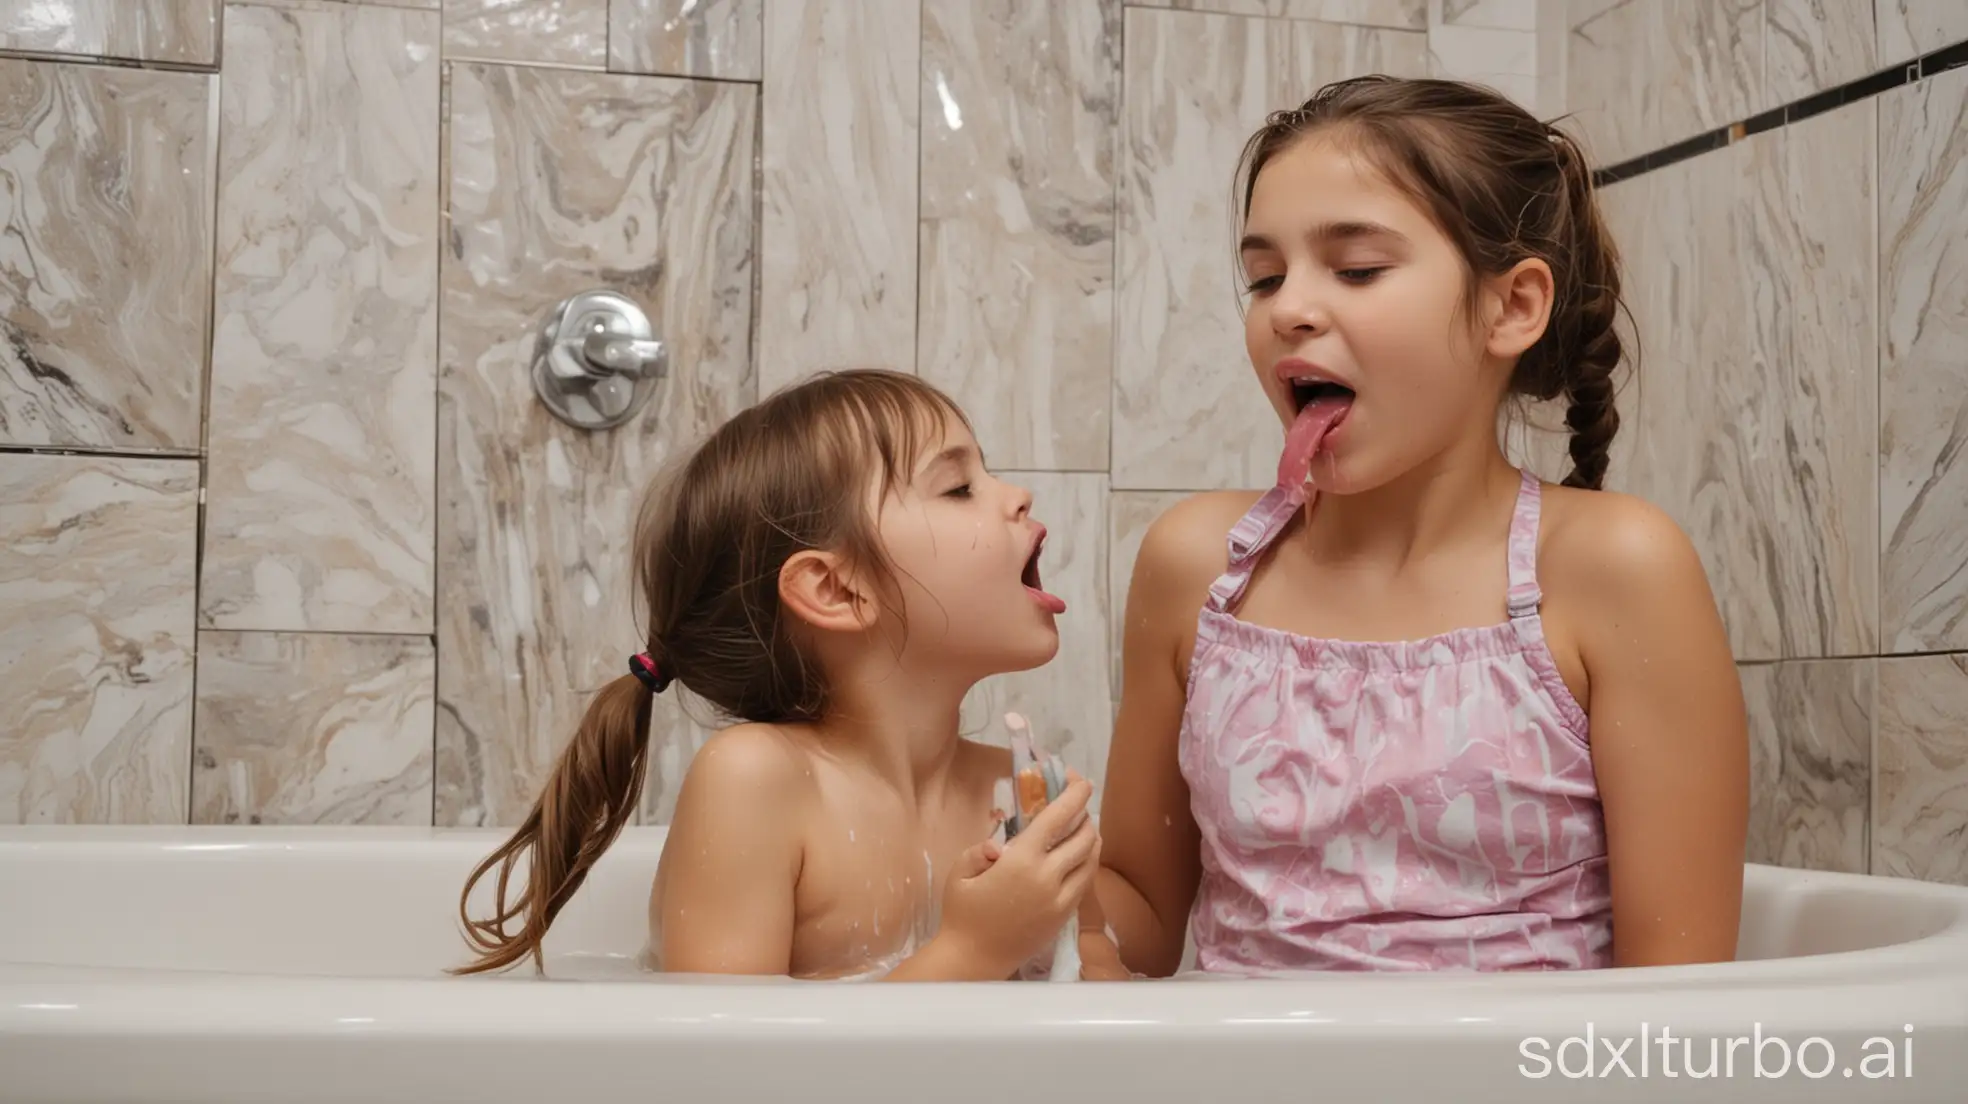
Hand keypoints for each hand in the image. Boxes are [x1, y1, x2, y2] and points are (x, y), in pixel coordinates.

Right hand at [937, 774, 1098, 977]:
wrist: (974, 958)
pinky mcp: (1065, 916)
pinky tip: (1076, 858)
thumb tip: (1001, 843)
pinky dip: (1087, 863)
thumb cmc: (961, 913)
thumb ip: (981, 849)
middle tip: (1075, 805)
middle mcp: (1049, 877)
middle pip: (1085, 837)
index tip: (1080, 780)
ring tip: (1081, 828)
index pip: (1059, 817)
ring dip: (1090, 839)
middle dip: (1085, 815)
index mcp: (1022, 861)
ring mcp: (1061, 899)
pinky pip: (1086, 882)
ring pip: (1091, 860)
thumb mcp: (960, 872)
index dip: (1075, 794)